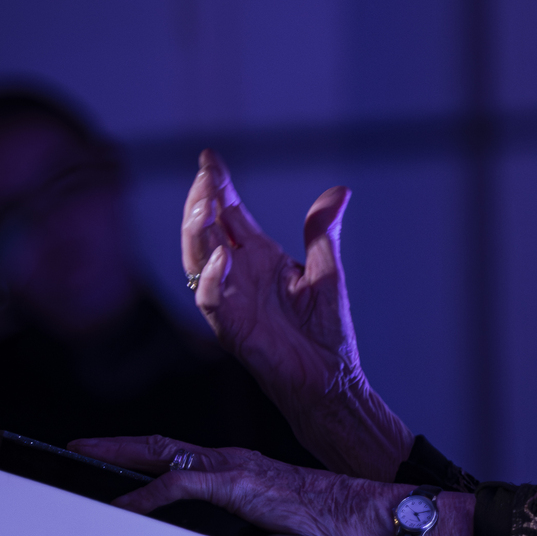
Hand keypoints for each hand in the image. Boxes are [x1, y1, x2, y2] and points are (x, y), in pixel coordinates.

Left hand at [69, 435, 482, 535]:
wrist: (370, 515)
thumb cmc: (339, 524)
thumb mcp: (283, 524)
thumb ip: (257, 524)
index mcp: (245, 470)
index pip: (186, 456)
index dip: (147, 456)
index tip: (114, 458)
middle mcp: (237, 461)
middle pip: (165, 445)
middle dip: (119, 446)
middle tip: (80, 444)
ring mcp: (238, 468)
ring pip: (166, 454)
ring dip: (122, 458)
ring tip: (86, 458)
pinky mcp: (241, 483)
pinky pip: (181, 485)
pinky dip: (146, 495)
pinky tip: (122, 505)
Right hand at [182, 150, 409, 479]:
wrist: (329, 378)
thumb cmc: (324, 331)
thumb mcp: (327, 271)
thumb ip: (323, 231)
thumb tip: (338, 191)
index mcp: (259, 258)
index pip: (229, 214)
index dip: (217, 186)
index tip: (209, 157)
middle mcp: (237, 275)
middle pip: (206, 230)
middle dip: (201, 201)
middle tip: (205, 174)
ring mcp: (230, 301)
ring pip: (197, 260)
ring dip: (197, 231)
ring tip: (204, 202)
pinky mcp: (232, 328)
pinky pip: (211, 301)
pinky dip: (212, 279)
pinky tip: (222, 256)